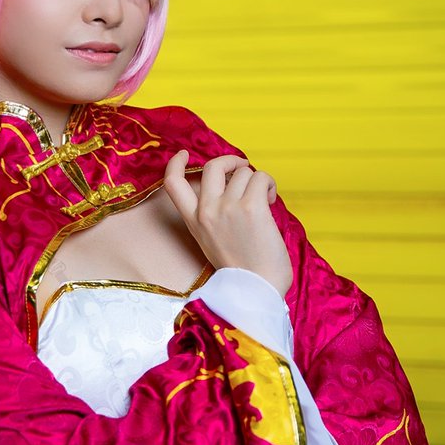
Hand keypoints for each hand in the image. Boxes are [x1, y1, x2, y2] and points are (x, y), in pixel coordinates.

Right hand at [163, 150, 292, 297]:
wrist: (256, 291)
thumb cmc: (243, 271)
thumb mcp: (212, 242)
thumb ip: (213, 216)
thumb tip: (233, 186)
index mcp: (194, 222)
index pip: (173, 184)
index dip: (175, 164)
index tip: (183, 154)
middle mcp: (207, 211)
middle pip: (212, 166)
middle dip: (231, 161)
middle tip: (243, 168)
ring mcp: (228, 207)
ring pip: (243, 173)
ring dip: (257, 182)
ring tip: (264, 201)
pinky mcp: (251, 207)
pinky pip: (261, 178)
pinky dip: (269, 185)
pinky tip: (271, 201)